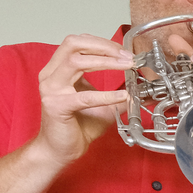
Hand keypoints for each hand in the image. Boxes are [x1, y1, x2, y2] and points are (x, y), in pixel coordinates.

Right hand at [28, 34, 133, 167]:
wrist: (60, 150)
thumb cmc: (77, 125)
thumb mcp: (102, 103)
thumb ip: (117, 91)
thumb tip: (142, 87)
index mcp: (58, 69)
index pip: (77, 42)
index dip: (102, 42)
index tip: (124, 51)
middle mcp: (51, 75)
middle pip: (73, 44)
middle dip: (103, 46)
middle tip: (127, 56)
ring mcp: (51, 89)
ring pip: (75, 62)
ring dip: (105, 61)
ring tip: (127, 66)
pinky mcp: (56, 106)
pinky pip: (84, 97)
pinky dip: (107, 95)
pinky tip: (123, 96)